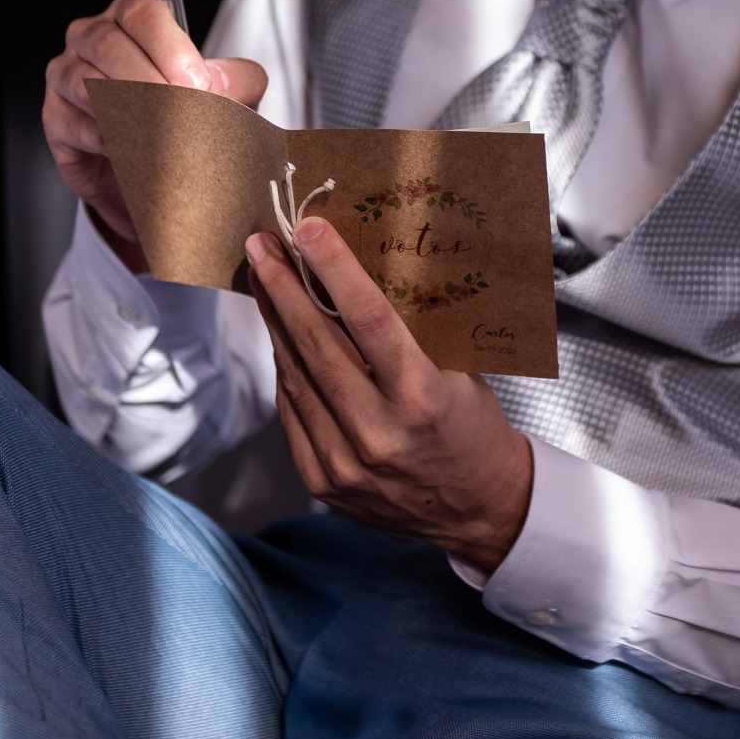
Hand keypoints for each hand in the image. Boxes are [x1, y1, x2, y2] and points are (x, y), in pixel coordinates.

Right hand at [43, 0, 267, 270]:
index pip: (142, 11)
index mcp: (134, 19)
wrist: (151, 168)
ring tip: (164, 137)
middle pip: (110, 46)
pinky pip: (78, 126)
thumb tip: (222, 84)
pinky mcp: (55, 118)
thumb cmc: (183, 116)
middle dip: (152, 83)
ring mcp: (66, 74)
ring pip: (88, 85)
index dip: (170, 46)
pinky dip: (111, 142)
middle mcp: (94, 37)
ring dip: (131, 113)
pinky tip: (136, 152)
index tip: (197, 83)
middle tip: (183, 114)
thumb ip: (236, 83)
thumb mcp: (224, 95)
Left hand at [245, 218, 533, 573]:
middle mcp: (378, 434)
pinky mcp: (322, 481)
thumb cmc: (473, 427)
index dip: (335, 269)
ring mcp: (344, 463)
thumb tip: (359, 274)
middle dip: (283, 289)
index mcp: (422, 399)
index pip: (369, 319)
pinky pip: (293, 411)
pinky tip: (281, 336)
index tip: (308, 230)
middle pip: (317, 346)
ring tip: (264, 280)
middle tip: (261, 246)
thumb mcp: (460, 372)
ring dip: (276, 323)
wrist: (478, 508)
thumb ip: (412, 333)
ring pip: (296, 376)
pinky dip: (287, 368)